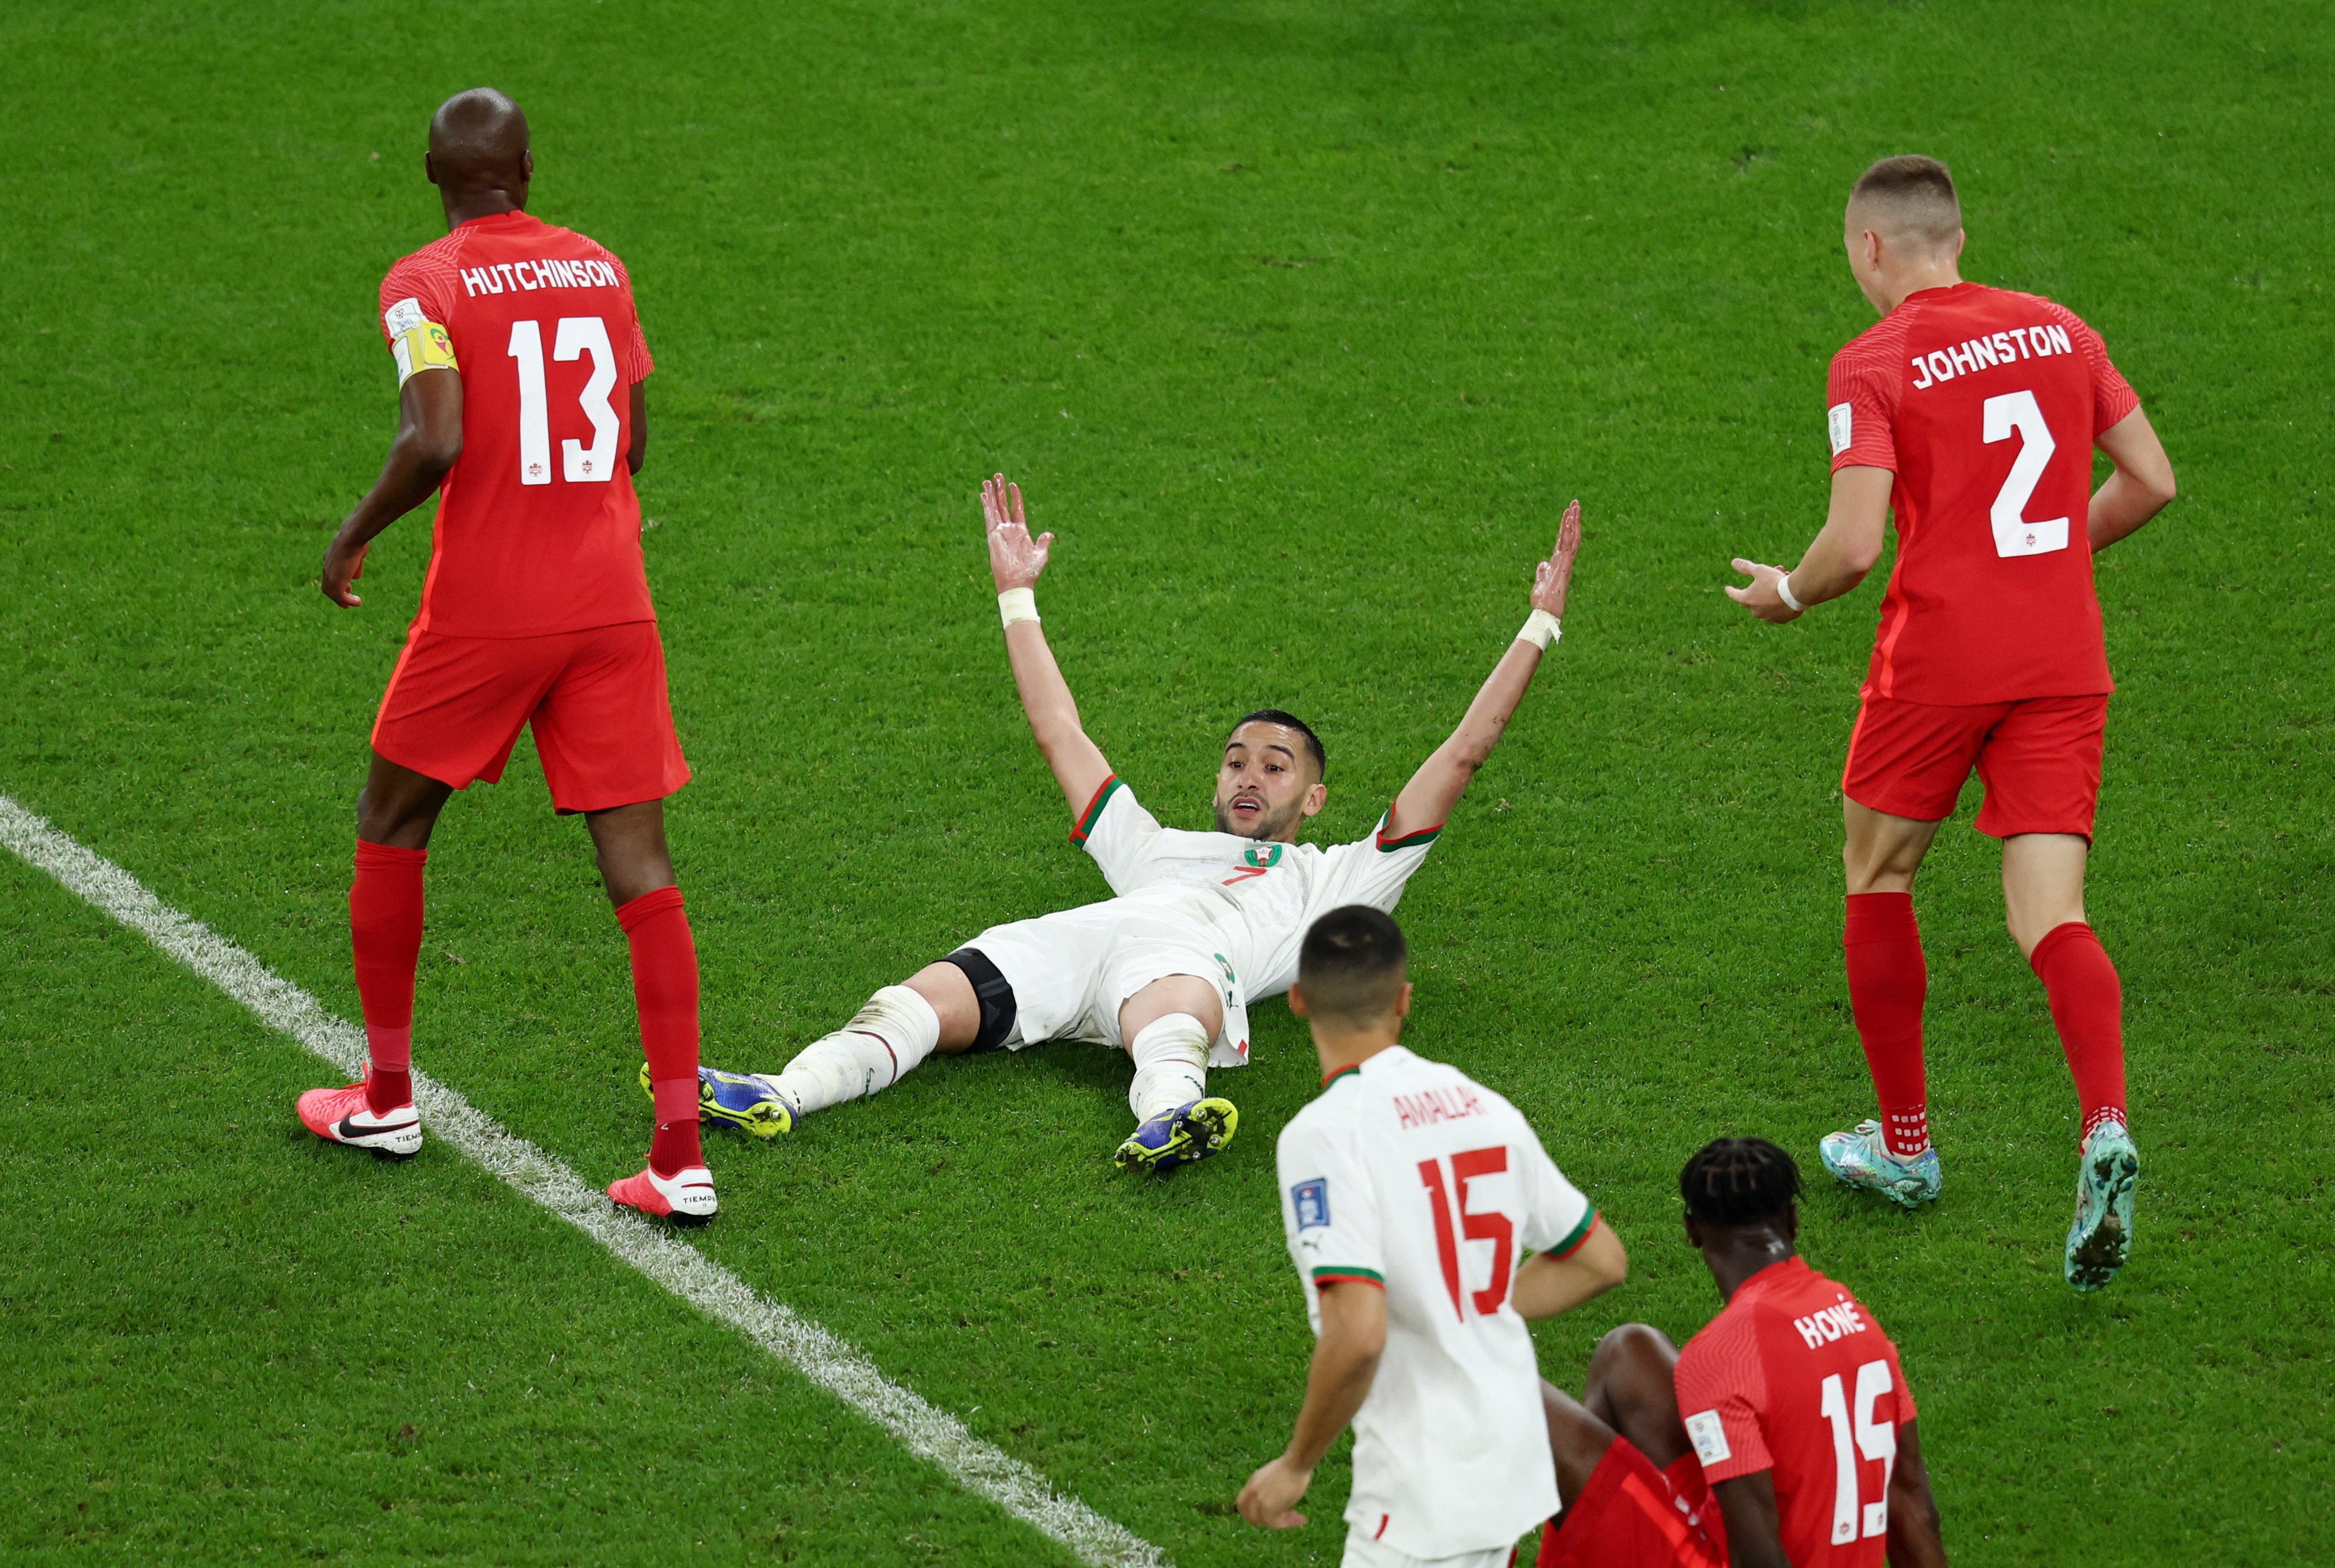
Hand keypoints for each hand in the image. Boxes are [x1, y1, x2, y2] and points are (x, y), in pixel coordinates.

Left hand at [321, 529, 369, 607]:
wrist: (350, 539)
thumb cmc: (356, 540)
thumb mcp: (357, 551)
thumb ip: (356, 561)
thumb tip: (357, 573)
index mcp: (329, 559)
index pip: (330, 575)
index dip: (337, 583)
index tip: (348, 587)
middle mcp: (326, 568)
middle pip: (328, 587)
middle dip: (337, 596)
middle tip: (346, 602)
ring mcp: (329, 576)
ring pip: (333, 594)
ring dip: (343, 600)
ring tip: (356, 602)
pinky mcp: (336, 583)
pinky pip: (341, 597)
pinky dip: (349, 601)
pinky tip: (358, 602)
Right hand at [983, 472, 1052, 591]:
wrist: (1018, 582)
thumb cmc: (1030, 571)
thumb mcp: (1041, 554)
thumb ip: (1043, 542)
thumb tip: (1049, 534)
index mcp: (1021, 531)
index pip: (1017, 509)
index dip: (1016, 497)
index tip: (1013, 484)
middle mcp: (1009, 529)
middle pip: (1003, 505)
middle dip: (1000, 490)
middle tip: (998, 475)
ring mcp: (1000, 531)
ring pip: (995, 508)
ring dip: (992, 494)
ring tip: (988, 480)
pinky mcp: (993, 535)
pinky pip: (989, 517)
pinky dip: (987, 506)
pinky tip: (984, 495)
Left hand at [1236, 1454, 1312, 1529]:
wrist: (1297, 1463)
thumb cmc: (1291, 1466)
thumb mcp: (1272, 1477)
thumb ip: (1266, 1489)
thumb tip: (1274, 1502)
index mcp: (1252, 1482)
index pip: (1241, 1504)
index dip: (1250, 1514)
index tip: (1262, 1517)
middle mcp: (1252, 1492)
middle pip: (1250, 1516)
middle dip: (1266, 1521)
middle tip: (1281, 1521)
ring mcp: (1259, 1500)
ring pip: (1265, 1521)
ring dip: (1282, 1523)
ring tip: (1297, 1518)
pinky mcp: (1269, 1507)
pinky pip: (1275, 1523)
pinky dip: (1287, 1523)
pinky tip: (1300, 1519)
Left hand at [1530, 499, 1583, 617]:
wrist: (1545, 611)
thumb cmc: (1542, 600)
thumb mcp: (1540, 581)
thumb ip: (1542, 570)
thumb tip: (1542, 563)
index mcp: (1558, 562)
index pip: (1563, 541)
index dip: (1565, 527)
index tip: (1568, 513)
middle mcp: (1564, 560)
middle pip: (1571, 535)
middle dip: (1573, 519)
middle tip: (1575, 503)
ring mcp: (1566, 561)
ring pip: (1571, 537)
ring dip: (1573, 520)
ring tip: (1574, 505)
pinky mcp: (1564, 564)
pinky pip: (1567, 544)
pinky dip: (1569, 530)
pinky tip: (1570, 518)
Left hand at [1725, 558, 1801, 622]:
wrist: (1795, 595)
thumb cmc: (1775, 582)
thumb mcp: (1759, 570)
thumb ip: (1745, 567)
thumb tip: (1733, 562)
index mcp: (1747, 600)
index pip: (1735, 595)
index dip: (1731, 590)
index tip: (1728, 589)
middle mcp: (1755, 611)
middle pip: (1755, 595)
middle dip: (1763, 584)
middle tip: (1773, 572)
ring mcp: (1768, 617)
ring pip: (1768, 601)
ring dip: (1773, 591)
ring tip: (1784, 578)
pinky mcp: (1780, 620)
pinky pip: (1779, 609)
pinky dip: (1781, 601)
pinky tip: (1788, 593)